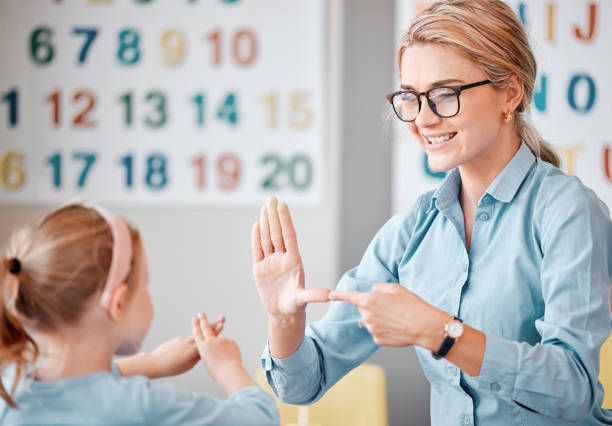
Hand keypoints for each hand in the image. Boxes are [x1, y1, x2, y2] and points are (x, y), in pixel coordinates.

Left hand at [149, 317, 225, 377]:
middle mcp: (189, 342)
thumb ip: (197, 356)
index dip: (216, 331)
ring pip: (196, 335)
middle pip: (204, 332)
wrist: (155, 363)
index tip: (222, 324)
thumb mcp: (188, 365)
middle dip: (213, 324)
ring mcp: (183, 339)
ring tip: (205, 333)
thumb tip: (203, 351)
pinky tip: (182, 352)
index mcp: (193, 350)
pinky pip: (186, 341)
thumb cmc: (173, 368)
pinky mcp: (177, 339)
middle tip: (222, 318)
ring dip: (202, 332)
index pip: (207, 339)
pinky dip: (188, 344)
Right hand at [192, 313, 251, 395]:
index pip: (197, 334)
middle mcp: (210, 341)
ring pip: (221, 343)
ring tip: (223, 358)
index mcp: (202, 347)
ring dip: (223, 350)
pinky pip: (229, 347)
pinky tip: (230, 358)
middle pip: (206, 328)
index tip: (195, 319)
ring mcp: (220, 340)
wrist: (229, 372)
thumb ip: (208, 351)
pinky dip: (230, 353)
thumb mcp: (208, 361)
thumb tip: (211, 346)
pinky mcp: (230, 341)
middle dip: (203, 320)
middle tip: (201, 313)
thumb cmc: (217, 371)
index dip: (196, 326)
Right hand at [251, 196, 329, 317]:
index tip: (283, 205)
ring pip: (267, 238)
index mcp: (294, 260)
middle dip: (274, 215)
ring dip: (266, 222)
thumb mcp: (304, 299)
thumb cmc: (296, 305)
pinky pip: (257, 250)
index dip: (286, 220)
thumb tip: (330, 295)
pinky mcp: (260, 268)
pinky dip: (256, 237)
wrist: (283, 313)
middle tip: (272, 198)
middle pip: (276, 233)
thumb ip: (314, 295)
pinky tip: (257, 224)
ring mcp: (271, 262)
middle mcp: (282, 258)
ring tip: (265, 206)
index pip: (288, 236)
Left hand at [329, 283, 447, 347]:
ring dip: (378, 318)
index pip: (349, 296)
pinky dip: (384, 329)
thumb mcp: (395, 288)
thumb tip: (372, 293)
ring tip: (396, 317)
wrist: (423, 326)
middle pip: (363, 308)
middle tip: (390, 306)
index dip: (339, 295)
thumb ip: (378, 288)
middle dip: (372, 306)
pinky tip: (396, 327)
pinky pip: (377, 331)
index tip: (331, 295)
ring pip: (370, 320)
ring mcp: (371, 329)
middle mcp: (367, 315)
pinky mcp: (377, 339)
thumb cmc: (411, 304)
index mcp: (369, 300)